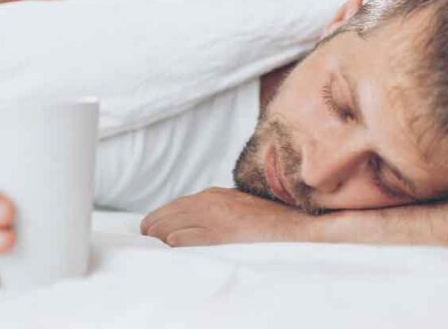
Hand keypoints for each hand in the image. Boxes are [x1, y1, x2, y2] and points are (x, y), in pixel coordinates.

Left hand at [140, 187, 312, 246]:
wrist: (298, 225)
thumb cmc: (269, 222)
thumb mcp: (238, 208)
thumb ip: (216, 210)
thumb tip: (189, 225)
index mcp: (213, 195)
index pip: (173, 207)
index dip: (158, 222)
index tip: (152, 234)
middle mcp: (210, 202)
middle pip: (165, 216)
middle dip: (153, 231)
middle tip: (148, 243)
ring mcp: (216, 217)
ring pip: (169, 228)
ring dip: (160, 239)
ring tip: (157, 249)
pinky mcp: (223, 233)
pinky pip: (185, 240)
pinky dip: (175, 247)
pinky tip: (174, 252)